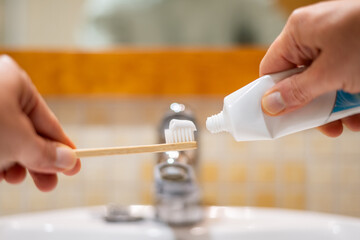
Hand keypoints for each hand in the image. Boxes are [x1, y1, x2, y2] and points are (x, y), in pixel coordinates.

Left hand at [0, 55, 80, 190]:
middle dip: (38, 161)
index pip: (49, 121)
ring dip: (15, 164)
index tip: (74, 165)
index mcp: (15, 83)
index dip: (63, 146)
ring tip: (16, 178)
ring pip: (7, 141)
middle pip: (28, 132)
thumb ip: (46, 153)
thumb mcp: (18, 141)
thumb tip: (69, 160)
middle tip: (48, 183)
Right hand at [260, 0, 359, 136]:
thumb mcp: (331, 73)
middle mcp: (314, 36)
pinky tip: (358, 114)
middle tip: (319, 126)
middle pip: (298, 79)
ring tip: (345, 124)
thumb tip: (268, 105)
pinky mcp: (353, 52)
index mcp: (300, 32)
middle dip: (310, 106)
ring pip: (321, 83)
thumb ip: (297, 92)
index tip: (277, 118)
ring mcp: (336, 44)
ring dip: (332, 107)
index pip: (272, 68)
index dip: (271, 95)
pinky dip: (349, 98)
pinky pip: (341, 78)